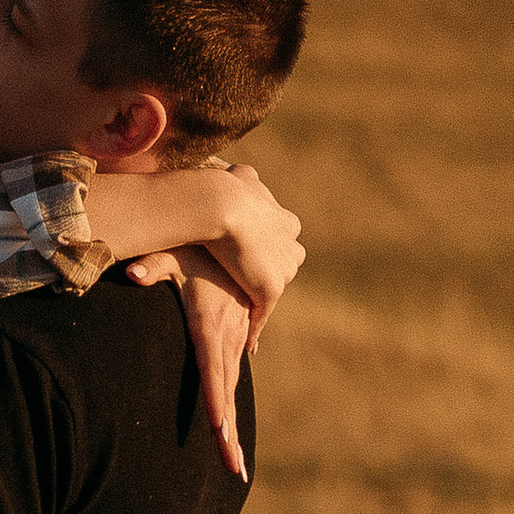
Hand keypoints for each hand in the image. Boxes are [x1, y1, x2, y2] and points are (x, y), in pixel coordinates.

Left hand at [126, 244, 254, 475]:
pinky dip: (230, 395)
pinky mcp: (235, 327)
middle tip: (234, 470)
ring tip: (234, 462)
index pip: (213, 372)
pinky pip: (231, 367)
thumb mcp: (172, 251)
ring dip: (232, 421)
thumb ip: (152, 265)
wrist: (231, 223)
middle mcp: (226, 334)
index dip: (216, 404)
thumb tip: (132, 273)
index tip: (220, 436)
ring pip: (232, 383)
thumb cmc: (195, 240)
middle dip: (229, 432)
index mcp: (210, 325)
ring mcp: (234, 332)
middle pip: (226, 391)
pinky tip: (228, 420)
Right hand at [207, 163, 303, 332]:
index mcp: (286, 221)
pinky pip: (263, 313)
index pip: (282, 237)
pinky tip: (247, 342)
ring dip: (260, 296)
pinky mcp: (270, 288)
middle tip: (242, 278)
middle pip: (285, 264)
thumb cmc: (225, 188)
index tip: (248, 251)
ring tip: (240, 310)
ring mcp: (282, 269)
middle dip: (268, 271)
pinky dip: (256, 328)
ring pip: (274, 286)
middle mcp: (291, 245)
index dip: (265, 244)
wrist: (222, 205)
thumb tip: (245, 171)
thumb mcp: (241, 175)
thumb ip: (246, 176)